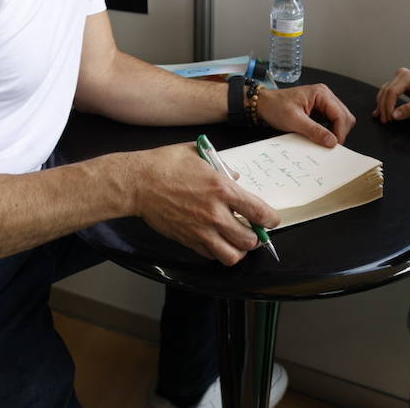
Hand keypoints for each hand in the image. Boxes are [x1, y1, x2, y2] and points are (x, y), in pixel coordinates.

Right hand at [126, 143, 280, 265]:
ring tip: (236, 241)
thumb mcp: (199, 154)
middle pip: (250, 240)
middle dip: (256, 238)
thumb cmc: (165, 164)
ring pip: (232, 256)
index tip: (271, 221)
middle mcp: (215, 214)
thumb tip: (235, 177)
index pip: (260, 213)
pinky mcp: (188, 240)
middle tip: (254, 231)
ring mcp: (201, 230)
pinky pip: (211, 256)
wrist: (137, 183)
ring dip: (238, 250)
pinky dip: (218, 252)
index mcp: (223, 189)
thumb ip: (222, 166)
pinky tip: (216, 241)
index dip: (271, 220)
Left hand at [256, 83, 353, 146]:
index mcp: (321, 93)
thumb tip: (332, 141)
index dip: (340, 132)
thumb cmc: (275, 106)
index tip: (335, 145)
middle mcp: (325, 96)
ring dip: (335, 132)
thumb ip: (314, 131)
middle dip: (340, 132)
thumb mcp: (294, 120)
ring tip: (325, 142)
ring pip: (340, 120)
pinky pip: (331, 122)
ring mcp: (323, 103)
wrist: (262, 104)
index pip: (340, 114)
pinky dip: (329, 131)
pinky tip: (321, 137)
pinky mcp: (319, 110)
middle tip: (331, 146)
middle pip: (344, 117)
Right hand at [375, 67, 409, 122]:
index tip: (390, 117)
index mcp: (408, 76)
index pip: (392, 91)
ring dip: (382, 105)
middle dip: (384, 107)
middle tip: (385, 120)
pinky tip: (380, 110)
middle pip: (386, 91)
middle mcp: (402, 75)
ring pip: (384, 92)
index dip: (388, 106)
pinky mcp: (399, 85)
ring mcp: (399, 79)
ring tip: (382, 117)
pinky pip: (387, 93)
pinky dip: (383, 102)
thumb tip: (395, 115)